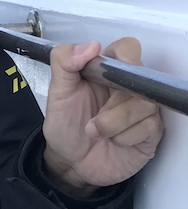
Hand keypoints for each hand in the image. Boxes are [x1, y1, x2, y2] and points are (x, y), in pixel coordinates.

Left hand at [42, 38, 163, 196]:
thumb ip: (64, 62)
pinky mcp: (152, 132)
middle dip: (113, 103)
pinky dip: (124, 137)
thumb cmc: (65, 124)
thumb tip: (91, 45)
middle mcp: (130, 87)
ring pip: (144, 104)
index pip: (128, 48)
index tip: (103, 73)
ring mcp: (144, 109)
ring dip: (113, 123)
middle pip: (140, 78)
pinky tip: (114, 142)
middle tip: (91, 121)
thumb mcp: (57, 93)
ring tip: (95, 133)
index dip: (124, 57)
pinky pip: (149, 126)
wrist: (70, 163)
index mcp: (108, 71)